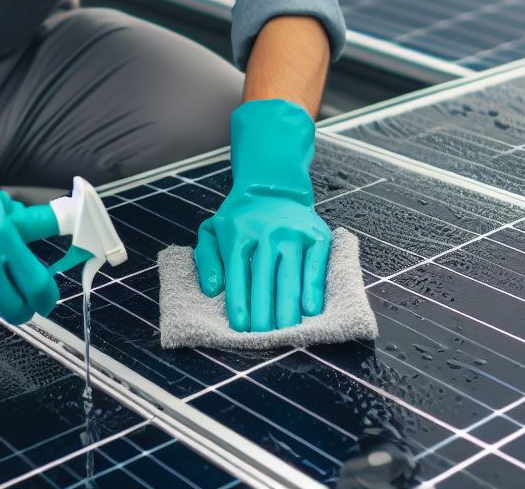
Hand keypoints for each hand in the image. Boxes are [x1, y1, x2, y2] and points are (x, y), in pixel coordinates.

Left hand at [193, 98, 330, 331]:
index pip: (238, 271)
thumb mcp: (213, 229)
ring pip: (290, 275)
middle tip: (263, 338)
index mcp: (239, 232)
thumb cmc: (240, 217)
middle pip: (264, 277)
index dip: (239, 301)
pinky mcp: (316, 236)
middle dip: (263, 311)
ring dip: (287, 307)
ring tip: (285, 332)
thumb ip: (208, 258)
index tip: (239, 327)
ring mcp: (293, 233)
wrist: (273, 186)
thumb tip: (212, 290)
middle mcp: (267, 232)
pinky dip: (313, 289)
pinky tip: (309, 310)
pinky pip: (315, 266)